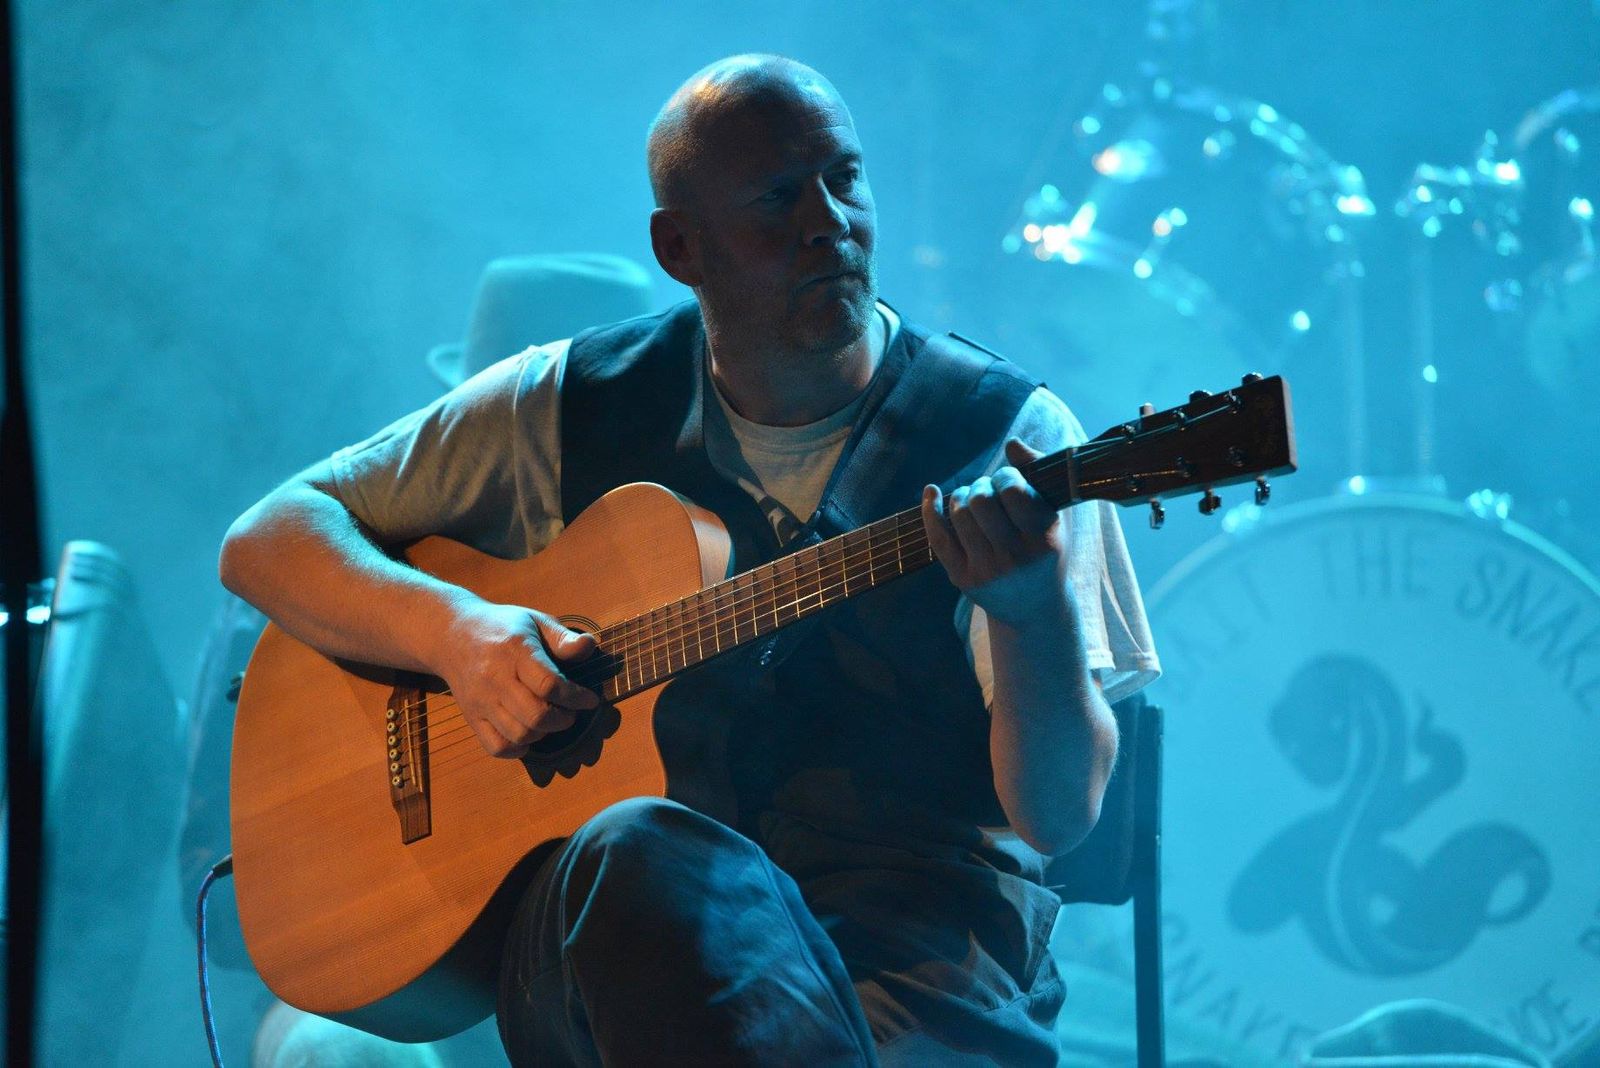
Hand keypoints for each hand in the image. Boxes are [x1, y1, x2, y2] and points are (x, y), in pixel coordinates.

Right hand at [437, 598, 598, 757]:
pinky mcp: (471, 717)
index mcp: (515, 652)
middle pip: (535, 715)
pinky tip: (528, 734)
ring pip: (518, 734)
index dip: (576, 697)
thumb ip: (563, 638)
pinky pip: (496, 747)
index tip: (590, 700)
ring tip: (551, 720)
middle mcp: (495, 679)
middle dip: (563, 719)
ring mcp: (481, 701)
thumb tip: (589, 647)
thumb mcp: (535, 621)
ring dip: (543, 734)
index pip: (549, 685)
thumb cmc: (502, 627)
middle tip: (571, 712)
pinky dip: (518, 749)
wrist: (452, 633)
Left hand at [920, 438, 1066, 626]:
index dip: (1005, 476)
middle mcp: (1015, 556)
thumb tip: (1012, 443)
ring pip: (959, 514)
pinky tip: (932, 493)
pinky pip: (937, 536)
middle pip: (981, 500)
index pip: (1013, 491)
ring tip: (973, 500)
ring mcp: (987, 570)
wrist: (1035, 610)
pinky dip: (930, 509)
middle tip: (987, 491)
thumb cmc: (1046, 551)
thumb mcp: (1054, 515)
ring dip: (962, 496)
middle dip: (980, 485)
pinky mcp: (963, 578)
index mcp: (1044, 538)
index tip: (1008, 480)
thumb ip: (1037, 474)